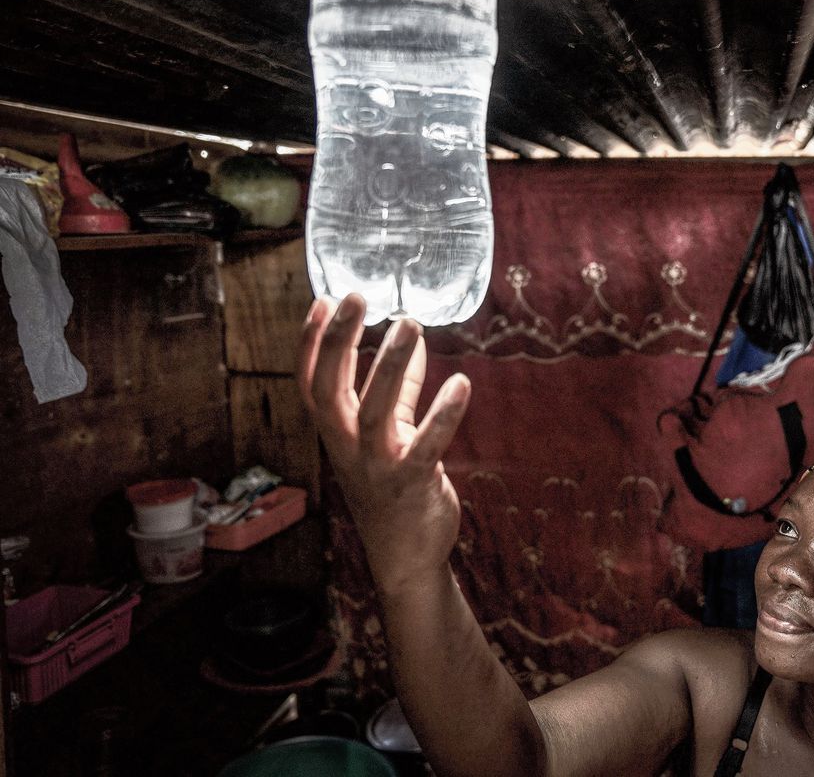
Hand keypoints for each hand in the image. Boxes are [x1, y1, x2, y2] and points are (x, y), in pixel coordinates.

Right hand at [297, 294, 470, 590]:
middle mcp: (347, 448)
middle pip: (330, 390)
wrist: (406, 556)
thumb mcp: (390, 433)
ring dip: (389, 365)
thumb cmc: (394, 488)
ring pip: (372, 412)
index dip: (311, 343)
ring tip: (409, 324)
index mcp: (336, 433)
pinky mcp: (411, 484)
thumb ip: (399, 390)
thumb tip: (411, 343)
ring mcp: (376, 468)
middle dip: (339, 342)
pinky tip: (462, 383)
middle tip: (358, 297)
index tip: (326, 300)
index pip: (311, 382)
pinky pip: (425, 445)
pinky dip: (443, 414)